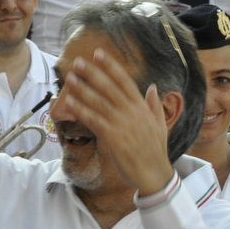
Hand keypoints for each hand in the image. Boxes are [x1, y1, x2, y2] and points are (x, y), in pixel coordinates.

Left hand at [56, 45, 176, 196]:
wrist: (155, 174)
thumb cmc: (155, 151)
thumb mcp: (159, 124)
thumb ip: (154, 105)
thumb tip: (152, 87)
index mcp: (142, 107)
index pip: (125, 81)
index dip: (111, 66)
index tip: (99, 54)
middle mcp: (132, 112)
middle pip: (109, 88)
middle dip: (93, 73)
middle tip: (78, 62)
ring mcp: (122, 125)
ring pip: (99, 102)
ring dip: (83, 89)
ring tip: (70, 79)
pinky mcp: (113, 138)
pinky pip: (94, 120)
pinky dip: (81, 110)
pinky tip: (70, 103)